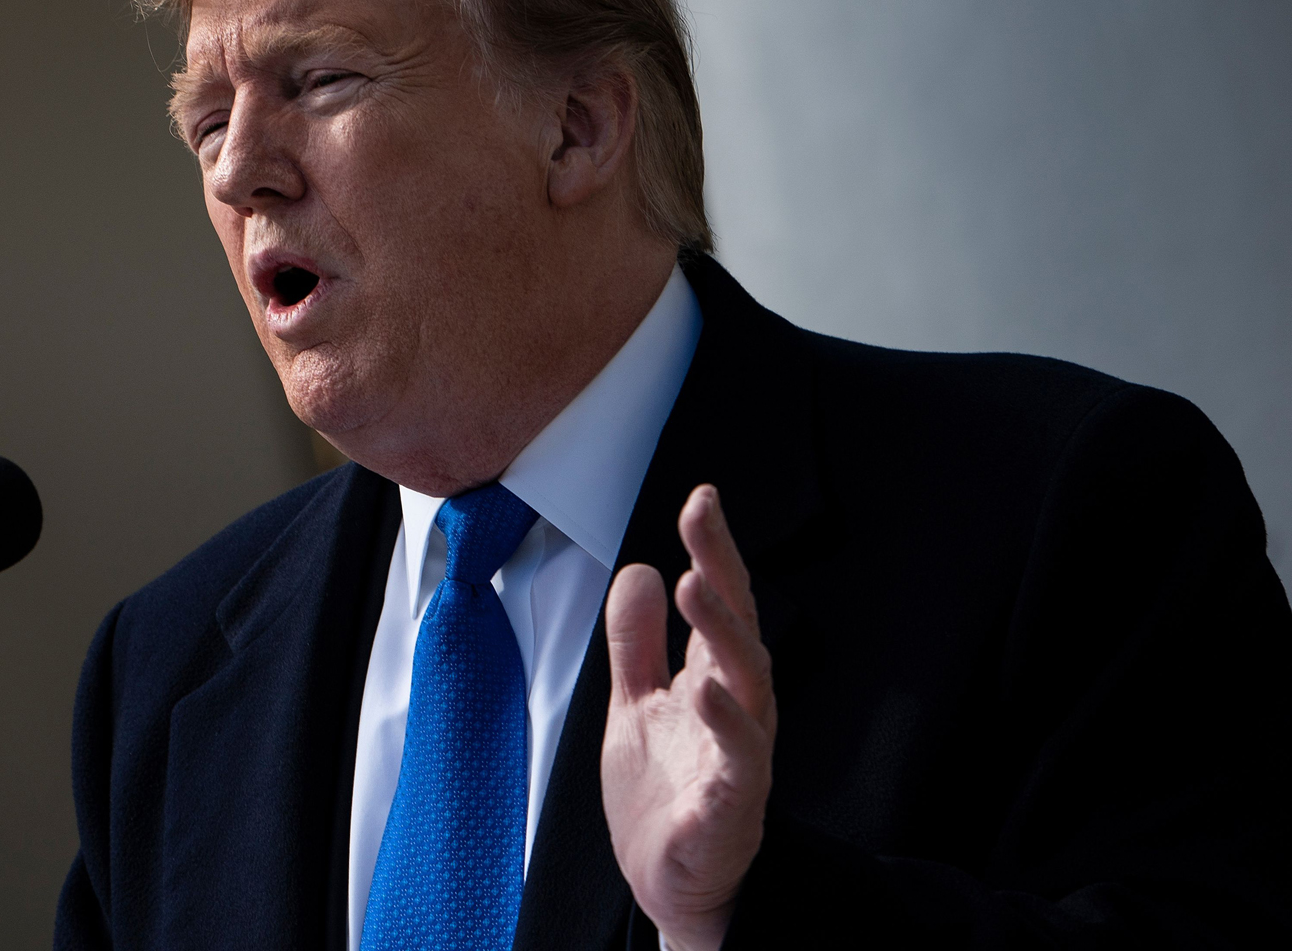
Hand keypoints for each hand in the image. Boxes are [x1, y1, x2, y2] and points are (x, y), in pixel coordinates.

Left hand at [601, 485, 775, 950]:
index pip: (721, 603)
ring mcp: (740, 755)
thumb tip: (638, 569)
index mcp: (713, 680)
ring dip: (722, 631)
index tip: (702, 497)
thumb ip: (636, 643)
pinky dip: (728, 723)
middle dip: (721, 570)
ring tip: (693, 584)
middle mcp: (737, 708)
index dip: (714, 550)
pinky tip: (707, 690)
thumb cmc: (664, 795)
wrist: (671, 883)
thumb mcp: (634, 705)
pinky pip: (740, 759)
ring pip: (747, 682)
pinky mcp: (732, 804)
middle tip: (700, 518)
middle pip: (738, 627)